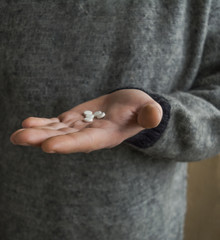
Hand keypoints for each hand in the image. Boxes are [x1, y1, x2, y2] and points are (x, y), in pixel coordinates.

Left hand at [10, 89, 162, 153]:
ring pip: (57, 131)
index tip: (48, 146)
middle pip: (65, 139)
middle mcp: (90, 135)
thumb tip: (154, 116)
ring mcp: (80, 127)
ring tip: (17, 134)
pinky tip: (29, 121)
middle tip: (20, 138)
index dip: (69, 144)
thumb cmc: (140, 108)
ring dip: (37, 132)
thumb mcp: (148, 108)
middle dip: (43, 139)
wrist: (129, 107)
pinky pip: (57, 123)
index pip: (86, 142)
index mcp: (107, 136)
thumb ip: (149, 114)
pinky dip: (43, 123)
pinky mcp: (74, 119)